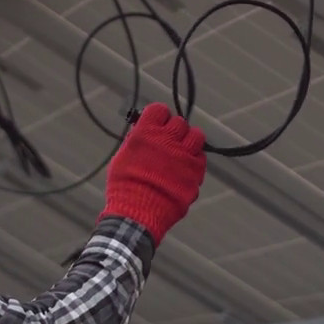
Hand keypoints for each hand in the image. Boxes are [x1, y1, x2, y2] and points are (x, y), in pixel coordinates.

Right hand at [100, 103, 208, 245]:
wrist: (138, 213)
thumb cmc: (125, 187)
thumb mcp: (122, 157)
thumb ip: (136, 141)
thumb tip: (142, 131)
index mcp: (146, 133)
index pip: (159, 110)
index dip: (158, 117)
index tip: (157, 124)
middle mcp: (168, 140)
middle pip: (179, 122)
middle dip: (173, 130)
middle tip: (168, 142)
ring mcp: (184, 156)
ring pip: (196, 135)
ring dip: (189, 141)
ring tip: (181, 152)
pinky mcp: (195, 172)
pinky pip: (201, 158)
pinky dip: (194, 160)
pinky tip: (184, 168)